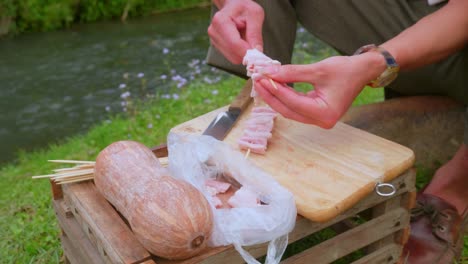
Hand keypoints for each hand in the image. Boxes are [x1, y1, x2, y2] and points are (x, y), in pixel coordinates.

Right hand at [208, 0, 263, 63]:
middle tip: (254, 42)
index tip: (259, 54)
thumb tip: (257, 52)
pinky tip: (240, 41)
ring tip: (245, 37)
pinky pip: (232, 57)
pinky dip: (239, 53)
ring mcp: (214, 40)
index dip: (248, 52)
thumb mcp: (255, 14)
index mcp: (221, 21)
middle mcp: (214, 32)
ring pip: (233, 58)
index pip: (234, 44)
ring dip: (243, 52)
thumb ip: (255, 33)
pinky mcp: (217, 47)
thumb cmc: (244, 8)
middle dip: (247, 52)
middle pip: (233, 54)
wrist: (233, 6)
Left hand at [255, 53, 385, 127]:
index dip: (275, 90)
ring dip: (275, 96)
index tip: (262, 77)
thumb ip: (292, 72)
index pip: (293, 102)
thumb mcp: (318, 69)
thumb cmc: (346, 70)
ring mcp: (319, 119)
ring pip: (290, 110)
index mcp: (325, 113)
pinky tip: (274, 86)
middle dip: (271, 95)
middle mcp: (322, 121)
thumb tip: (269, 72)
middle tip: (258, 80)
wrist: (363, 71)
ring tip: (263, 81)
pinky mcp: (316, 114)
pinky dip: (284, 96)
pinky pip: (295, 107)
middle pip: (288, 110)